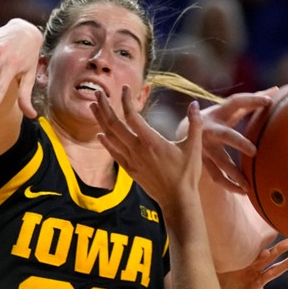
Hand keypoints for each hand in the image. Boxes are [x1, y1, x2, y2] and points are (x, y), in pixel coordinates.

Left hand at [93, 88, 202, 210]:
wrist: (177, 200)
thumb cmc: (187, 174)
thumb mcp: (194, 147)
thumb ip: (194, 124)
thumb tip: (194, 104)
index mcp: (151, 141)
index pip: (132, 116)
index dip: (126, 100)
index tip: (125, 88)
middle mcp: (137, 149)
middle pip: (114, 124)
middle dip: (104, 107)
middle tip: (97, 93)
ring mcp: (131, 160)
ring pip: (110, 137)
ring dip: (100, 121)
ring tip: (93, 107)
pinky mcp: (130, 170)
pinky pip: (113, 153)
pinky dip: (105, 142)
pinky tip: (100, 135)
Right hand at [183, 90, 274, 190]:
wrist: (182, 132)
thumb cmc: (216, 118)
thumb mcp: (228, 109)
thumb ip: (250, 102)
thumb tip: (276, 89)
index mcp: (219, 112)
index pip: (236, 102)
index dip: (252, 100)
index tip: (270, 101)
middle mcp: (210, 129)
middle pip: (226, 135)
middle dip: (239, 142)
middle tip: (254, 152)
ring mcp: (204, 147)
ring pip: (221, 162)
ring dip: (234, 174)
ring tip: (249, 186)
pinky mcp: (201, 161)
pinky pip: (216, 176)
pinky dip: (230, 185)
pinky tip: (244, 192)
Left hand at [217, 238, 287, 288]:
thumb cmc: (217, 286)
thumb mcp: (212, 272)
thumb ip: (211, 259)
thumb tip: (201, 242)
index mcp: (242, 264)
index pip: (252, 251)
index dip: (258, 245)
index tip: (265, 237)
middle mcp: (252, 272)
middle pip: (267, 259)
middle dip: (279, 250)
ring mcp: (256, 284)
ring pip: (273, 272)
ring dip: (285, 265)